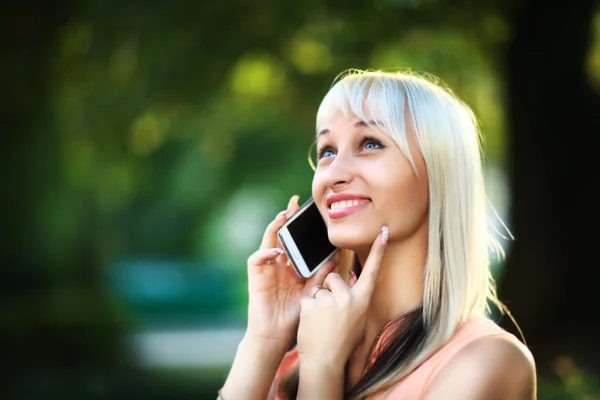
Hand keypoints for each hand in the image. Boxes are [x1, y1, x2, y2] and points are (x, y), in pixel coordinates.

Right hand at [245, 195, 339, 349]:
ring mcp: (266, 270)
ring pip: (267, 241)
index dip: (300, 227)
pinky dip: (265, 253)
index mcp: (291, 267)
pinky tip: (276, 251)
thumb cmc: (294, 317)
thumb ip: (321, 275)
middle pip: (280, 236)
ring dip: (274, 228)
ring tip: (283, 215)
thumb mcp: (312, 293)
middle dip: (286, 219)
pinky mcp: (256, 277)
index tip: (311, 213)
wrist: (275, 337)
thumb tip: (335, 257)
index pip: (295, 241)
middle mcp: (277, 265)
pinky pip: (256, 259)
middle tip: (295, 203)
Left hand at [296, 225, 387, 366]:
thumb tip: (351, 275)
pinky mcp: (312, 303)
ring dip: (317, 300)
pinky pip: (307, 297)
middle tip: (330, 315)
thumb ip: (355, 297)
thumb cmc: (342, 342)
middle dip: (329, 290)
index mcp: (363, 300)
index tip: (384, 231)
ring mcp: (330, 300)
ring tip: (321, 321)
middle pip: (334, 278)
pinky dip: (307, 309)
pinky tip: (311, 324)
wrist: (324, 361)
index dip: (378, 250)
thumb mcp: (357, 319)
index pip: (372, 270)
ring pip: (320, 287)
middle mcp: (349, 297)